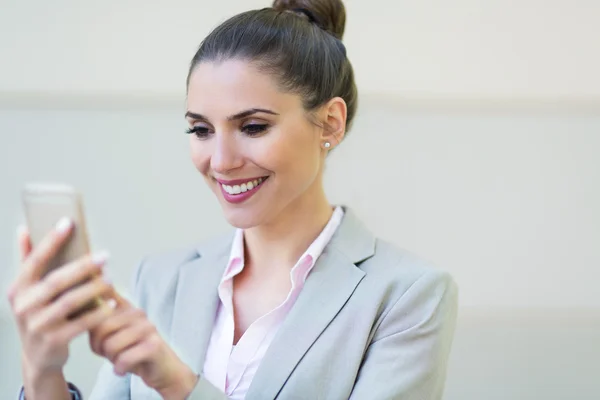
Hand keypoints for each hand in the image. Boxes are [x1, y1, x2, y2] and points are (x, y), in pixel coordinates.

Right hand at [6, 219, 115, 393]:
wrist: (38, 356)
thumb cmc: (38, 314)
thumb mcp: (28, 291)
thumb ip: (28, 260)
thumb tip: (26, 228)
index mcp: (18, 289)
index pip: (34, 261)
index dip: (51, 241)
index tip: (68, 222)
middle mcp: (24, 307)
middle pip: (57, 281)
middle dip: (83, 267)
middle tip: (105, 256)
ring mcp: (37, 326)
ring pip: (70, 302)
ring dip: (94, 288)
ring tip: (111, 278)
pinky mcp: (54, 341)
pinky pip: (81, 323)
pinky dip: (98, 312)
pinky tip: (111, 302)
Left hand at [89, 292, 198, 399]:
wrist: (162, 368)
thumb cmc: (133, 350)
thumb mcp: (112, 333)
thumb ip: (98, 320)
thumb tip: (77, 308)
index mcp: (127, 306)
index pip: (104, 296)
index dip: (92, 308)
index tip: (90, 323)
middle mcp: (138, 313)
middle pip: (100, 327)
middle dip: (98, 346)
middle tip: (107, 354)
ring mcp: (148, 328)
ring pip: (111, 345)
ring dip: (111, 359)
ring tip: (119, 360)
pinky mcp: (154, 346)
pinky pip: (124, 358)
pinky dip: (120, 368)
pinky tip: (123, 369)